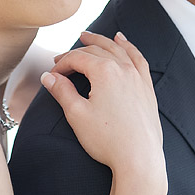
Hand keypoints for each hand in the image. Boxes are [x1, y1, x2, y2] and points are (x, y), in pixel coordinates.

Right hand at [40, 32, 166, 194]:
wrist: (139, 158)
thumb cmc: (107, 139)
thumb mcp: (77, 114)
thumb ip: (62, 91)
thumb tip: (48, 76)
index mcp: (104, 71)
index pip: (78, 58)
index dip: (62, 63)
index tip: (51, 74)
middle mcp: (123, 67)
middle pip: (96, 51)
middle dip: (76, 52)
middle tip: (62, 57)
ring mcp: (137, 75)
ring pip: (117, 49)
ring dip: (101, 41)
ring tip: (88, 36)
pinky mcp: (146, 85)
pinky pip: (137, 57)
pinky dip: (128, 46)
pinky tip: (122, 40)